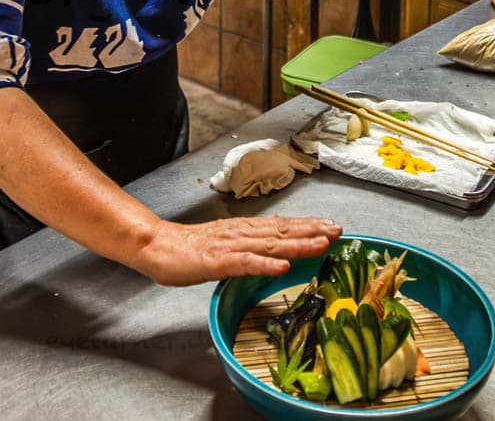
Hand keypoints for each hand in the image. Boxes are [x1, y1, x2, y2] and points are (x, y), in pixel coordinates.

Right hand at [136, 215, 341, 285]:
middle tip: (338, 231)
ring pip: (269, 245)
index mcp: (244, 230)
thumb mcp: (224, 243)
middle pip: (282, 232)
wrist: (156, 246)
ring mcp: (230, 247)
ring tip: (321, 244)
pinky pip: (244, 264)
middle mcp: (241, 233)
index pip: (281, 226)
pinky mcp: (216, 262)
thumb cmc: (188, 248)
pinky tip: (282, 268)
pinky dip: (265, 265)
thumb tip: (271, 248)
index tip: (331, 226)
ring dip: (298, 244)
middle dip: (312, 231)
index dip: (308, 226)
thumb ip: (248, 245)